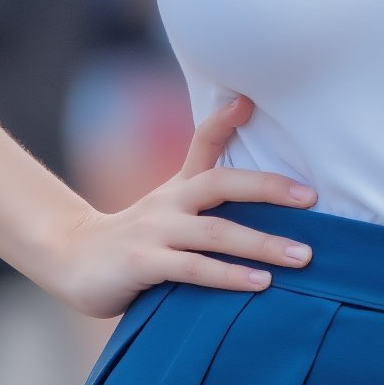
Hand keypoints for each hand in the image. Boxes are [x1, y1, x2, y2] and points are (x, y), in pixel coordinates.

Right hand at [42, 94, 318, 319]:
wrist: (70, 260)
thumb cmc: (134, 241)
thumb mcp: (167, 213)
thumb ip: (204, 206)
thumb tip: (261, 203)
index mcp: (178, 188)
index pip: (202, 143)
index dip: (223, 120)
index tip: (249, 100)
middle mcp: (169, 203)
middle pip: (222, 183)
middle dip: (270, 188)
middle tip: (312, 198)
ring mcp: (154, 232)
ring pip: (216, 232)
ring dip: (262, 244)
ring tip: (301, 256)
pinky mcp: (142, 263)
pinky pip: (194, 268)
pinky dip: (229, 275)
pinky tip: (260, 284)